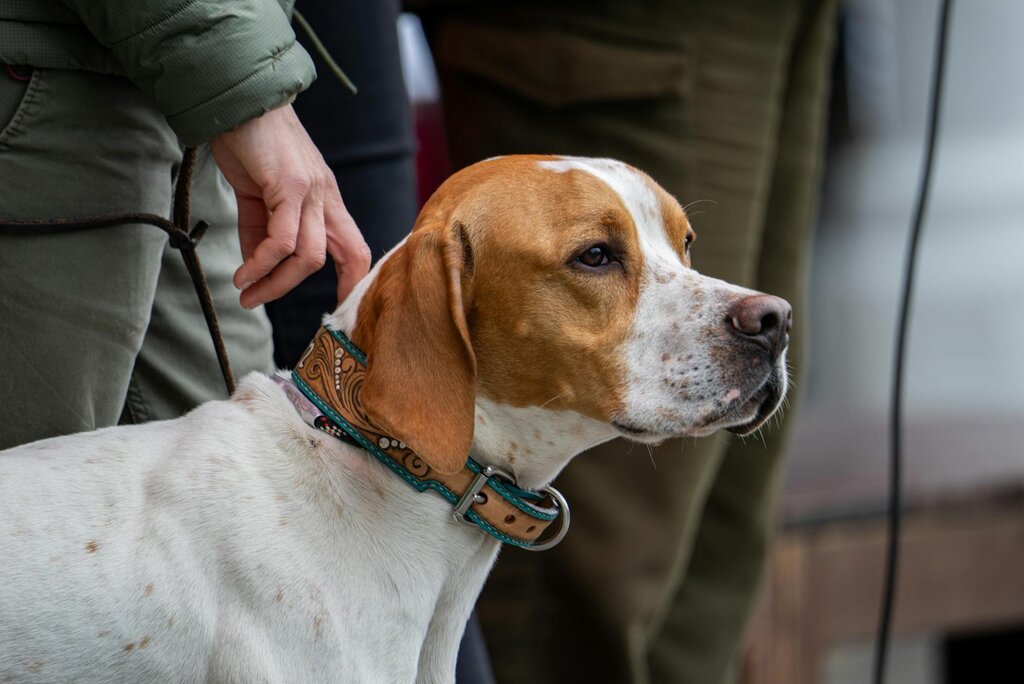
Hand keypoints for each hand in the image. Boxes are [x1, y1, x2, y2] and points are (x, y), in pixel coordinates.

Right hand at [210, 104, 370, 308]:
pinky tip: (242, 275)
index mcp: (326, 199)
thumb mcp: (257, 195)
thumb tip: (256, 271)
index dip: (354, 281)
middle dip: (332, 291)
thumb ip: (261, 232)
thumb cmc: (247, 143)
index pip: (357, 248)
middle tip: (284, 306)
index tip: (336, 307)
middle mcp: (327, 197)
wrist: (235, 100)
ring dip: (276, 283)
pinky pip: (282, 239)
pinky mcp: (290, 185)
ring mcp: (312, 190)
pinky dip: (262, 263)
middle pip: (351, 256)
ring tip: (246, 293)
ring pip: (309, 255)